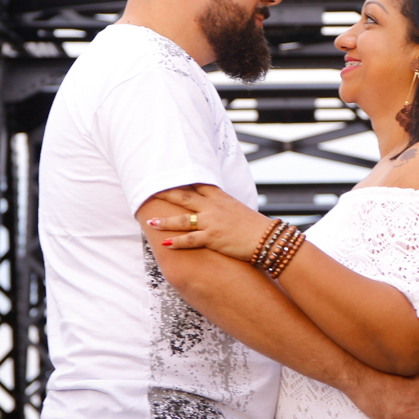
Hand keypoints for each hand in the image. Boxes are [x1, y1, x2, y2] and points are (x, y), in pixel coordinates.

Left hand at [148, 184, 270, 261]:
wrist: (267, 239)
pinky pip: (190, 240)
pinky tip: (166, 243)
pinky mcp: (212, 238)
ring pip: (183, 220)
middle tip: (151, 191)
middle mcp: (214, 207)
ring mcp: (212, 222)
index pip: (198, 185)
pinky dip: (177, 242)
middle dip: (167, 194)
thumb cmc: (255, 227)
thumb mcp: (238, 210)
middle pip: (185, 198)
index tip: (169, 175)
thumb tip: (217, 208)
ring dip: (165, 221)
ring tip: (150, 222)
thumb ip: (224, 207)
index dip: (183, 180)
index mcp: (221, 198)